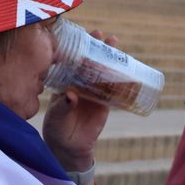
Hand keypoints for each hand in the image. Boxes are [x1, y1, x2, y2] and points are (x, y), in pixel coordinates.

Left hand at [43, 31, 117, 169]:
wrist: (69, 146)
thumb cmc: (57, 127)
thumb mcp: (56, 115)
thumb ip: (63, 105)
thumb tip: (71, 95)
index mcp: (66, 81)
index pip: (73, 61)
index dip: (79, 48)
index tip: (84, 37)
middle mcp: (81, 83)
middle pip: (91, 62)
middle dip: (98, 48)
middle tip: (104, 37)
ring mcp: (94, 92)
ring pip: (104, 72)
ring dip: (111, 59)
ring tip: (115, 44)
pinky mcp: (105, 103)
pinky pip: (114, 89)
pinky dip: (121, 80)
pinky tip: (128, 69)